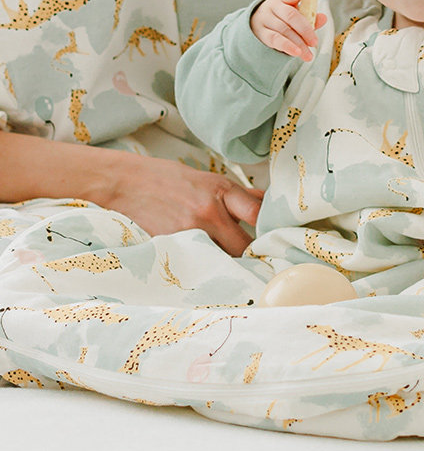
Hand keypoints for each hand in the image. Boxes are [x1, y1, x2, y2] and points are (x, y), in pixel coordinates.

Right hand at [101, 153, 263, 255]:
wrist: (123, 183)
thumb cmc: (166, 179)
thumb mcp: (207, 179)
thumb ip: (237, 195)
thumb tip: (266, 202)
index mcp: (220, 191)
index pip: (258, 214)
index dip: (270, 229)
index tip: (274, 238)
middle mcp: (208, 213)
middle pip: (243, 247)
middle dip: (250, 255)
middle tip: (254, 261)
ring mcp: (189, 233)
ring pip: (222, 260)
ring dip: (228, 265)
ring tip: (231, 269)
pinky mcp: (171, 249)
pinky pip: (197, 265)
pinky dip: (203, 269)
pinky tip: (205, 272)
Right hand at [249, 0, 326, 61]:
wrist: (255, 27)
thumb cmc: (281, 20)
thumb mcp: (295, 17)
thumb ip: (309, 18)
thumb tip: (323, 18)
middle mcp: (273, 6)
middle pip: (291, 15)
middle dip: (305, 30)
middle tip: (314, 42)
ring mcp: (265, 19)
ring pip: (284, 30)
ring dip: (299, 43)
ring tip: (309, 55)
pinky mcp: (260, 32)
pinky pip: (275, 39)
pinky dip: (287, 47)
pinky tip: (296, 53)